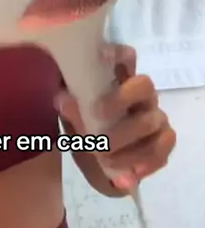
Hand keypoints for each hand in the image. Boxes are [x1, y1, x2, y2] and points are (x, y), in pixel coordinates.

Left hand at [57, 44, 176, 190]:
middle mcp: (142, 94)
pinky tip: (128, 172)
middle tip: (96, 116)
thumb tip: (62, 101)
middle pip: (144, 85)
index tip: (101, 58)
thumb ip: (70, 106)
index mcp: (119, 79)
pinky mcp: (163, 142)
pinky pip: (160, 150)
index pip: (125, 56)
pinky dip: (143, 162)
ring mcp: (156, 117)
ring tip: (102, 157)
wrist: (97, 160)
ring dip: (125, 141)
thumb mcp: (72, 115)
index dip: (117, 55)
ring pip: (150, 122)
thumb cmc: (85, 124)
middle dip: (119, 101)